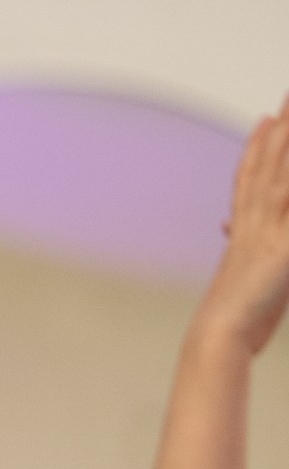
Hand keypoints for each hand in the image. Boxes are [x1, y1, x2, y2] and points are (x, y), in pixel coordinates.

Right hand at [205, 96, 288, 355]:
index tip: (266, 120)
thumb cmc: (231, 320)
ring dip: (284, 147)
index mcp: (240, 234)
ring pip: (277, 179)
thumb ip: (246, 253)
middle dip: (278, 132)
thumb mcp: (241, 281)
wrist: (217, 340)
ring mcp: (263, 236)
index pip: (247, 180)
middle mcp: (249, 227)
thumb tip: (231, 233)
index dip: (256, 148)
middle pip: (265, 168)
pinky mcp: (280, 252)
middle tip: (286, 98)